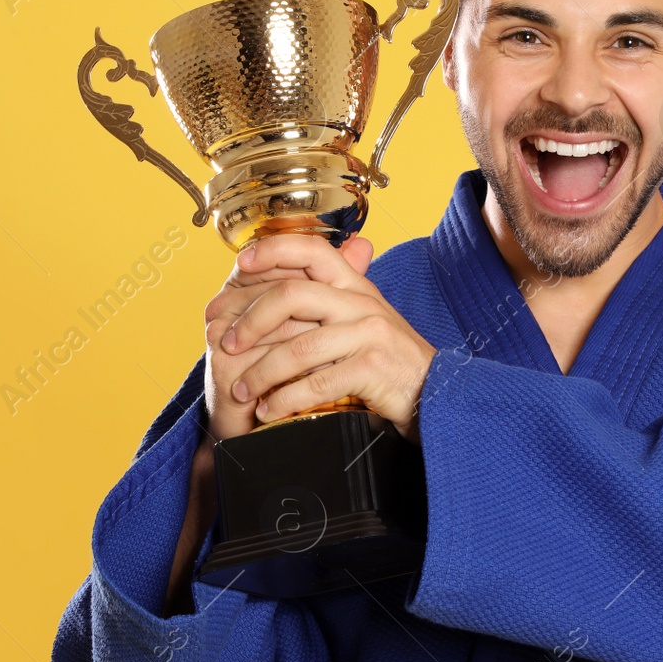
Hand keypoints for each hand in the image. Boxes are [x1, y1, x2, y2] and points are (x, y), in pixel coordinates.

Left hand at [221, 233, 437, 442]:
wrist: (436, 393)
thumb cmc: (391, 361)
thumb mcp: (363, 320)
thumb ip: (328, 302)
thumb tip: (278, 286)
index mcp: (356, 286)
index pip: (311, 250)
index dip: (272, 251)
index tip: (240, 266)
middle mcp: (362, 302)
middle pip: (291, 295)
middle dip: (250, 321)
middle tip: (226, 343)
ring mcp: (369, 333)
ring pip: (298, 347)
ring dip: (260, 373)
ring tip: (241, 391)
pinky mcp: (373, 368)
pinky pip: (316, 383)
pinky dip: (285, 400)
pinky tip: (269, 412)